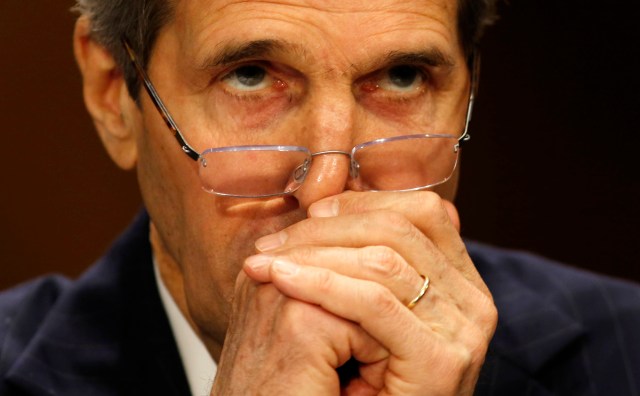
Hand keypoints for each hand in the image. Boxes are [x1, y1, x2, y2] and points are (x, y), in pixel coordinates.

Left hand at [215, 191, 496, 394]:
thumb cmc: (358, 380)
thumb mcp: (368, 308)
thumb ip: (367, 259)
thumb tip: (330, 200)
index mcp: (461, 281)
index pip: (419, 212)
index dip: (362, 203)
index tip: (310, 214)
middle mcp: (474, 301)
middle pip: (398, 229)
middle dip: (326, 229)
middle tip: (272, 244)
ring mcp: (463, 331)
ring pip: (382, 261)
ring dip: (313, 255)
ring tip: (265, 263)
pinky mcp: (441, 360)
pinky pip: (373, 303)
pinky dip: (320, 284)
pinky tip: (280, 279)